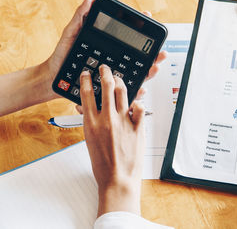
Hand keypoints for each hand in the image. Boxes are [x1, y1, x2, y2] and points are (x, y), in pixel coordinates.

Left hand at [42, 0, 166, 100]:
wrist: (53, 77)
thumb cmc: (63, 55)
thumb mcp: (72, 33)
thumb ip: (81, 16)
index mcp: (111, 48)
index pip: (130, 39)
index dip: (142, 29)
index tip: (148, 18)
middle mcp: (116, 62)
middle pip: (141, 59)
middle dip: (155, 56)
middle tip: (161, 52)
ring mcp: (114, 76)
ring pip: (137, 75)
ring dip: (150, 73)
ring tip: (154, 68)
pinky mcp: (109, 89)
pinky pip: (125, 92)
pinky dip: (136, 92)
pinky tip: (141, 89)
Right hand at [80, 65, 144, 215]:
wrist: (117, 179)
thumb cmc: (102, 164)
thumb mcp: (89, 141)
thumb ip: (90, 122)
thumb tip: (88, 108)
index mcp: (91, 123)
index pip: (86, 94)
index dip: (86, 79)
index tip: (87, 74)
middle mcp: (107, 119)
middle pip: (107, 86)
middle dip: (106, 72)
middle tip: (106, 68)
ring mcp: (124, 122)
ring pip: (123, 92)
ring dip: (121, 82)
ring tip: (119, 79)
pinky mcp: (138, 127)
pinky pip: (140, 107)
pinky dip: (138, 102)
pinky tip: (136, 102)